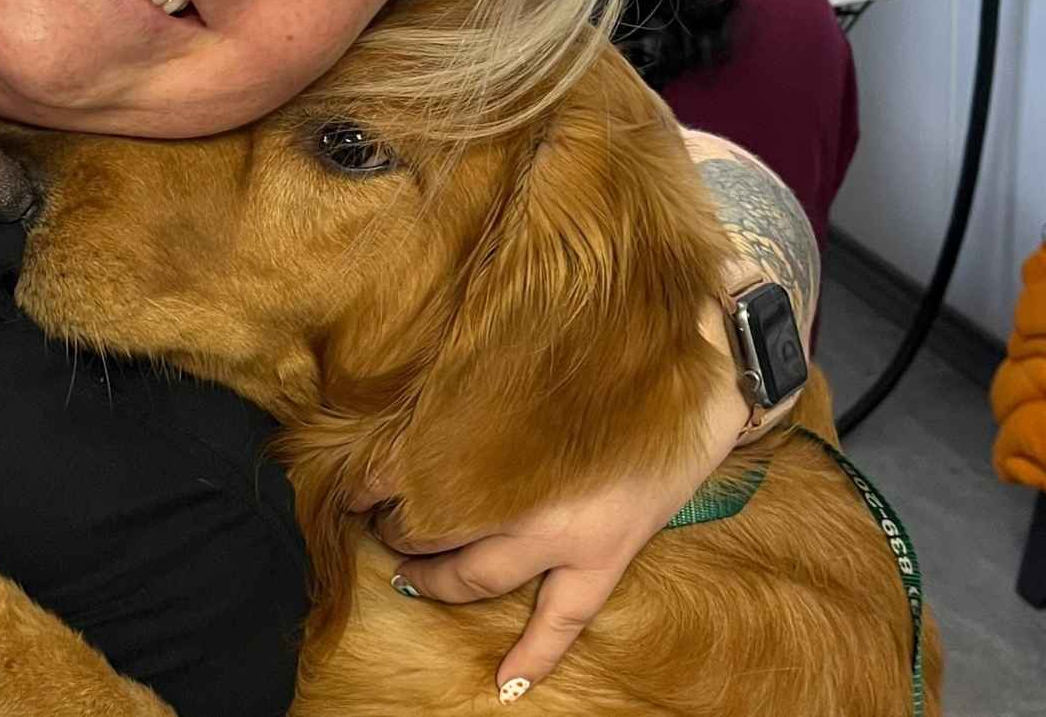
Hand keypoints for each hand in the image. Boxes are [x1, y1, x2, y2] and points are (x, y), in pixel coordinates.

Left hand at [355, 378, 750, 704]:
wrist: (696, 380)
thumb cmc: (606, 362)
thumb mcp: (526, 365)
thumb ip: (479, 391)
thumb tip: (418, 401)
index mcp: (498, 435)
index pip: (409, 465)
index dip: (371, 480)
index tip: (349, 484)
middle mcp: (521, 491)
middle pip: (435, 526)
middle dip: (398, 530)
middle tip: (379, 525)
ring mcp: (564, 534)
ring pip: (477, 575)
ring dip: (434, 581)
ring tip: (406, 577)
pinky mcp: (604, 558)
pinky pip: (563, 621)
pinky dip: (533, 654)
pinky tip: (504, 683)